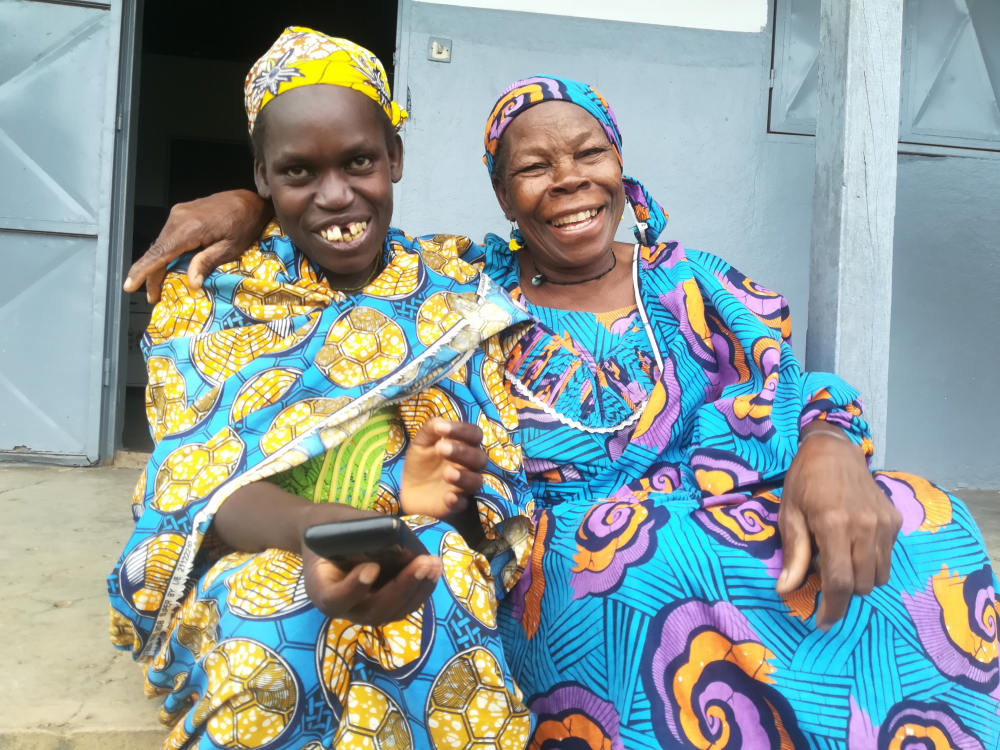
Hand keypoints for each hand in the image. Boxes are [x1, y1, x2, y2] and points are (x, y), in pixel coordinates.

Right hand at [123, 190, 271, 302]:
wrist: (250, 200)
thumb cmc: (245, 224)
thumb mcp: (231, 247)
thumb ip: (208, 262)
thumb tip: (191, 283)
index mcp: (190, 228)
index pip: (159, 253)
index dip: (142, 271)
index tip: (129, 286)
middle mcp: (178, 217)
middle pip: (157, 251)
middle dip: (152, 275)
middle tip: (154, 297)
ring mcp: (179, 213)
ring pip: (162, 243)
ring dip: (159, 264)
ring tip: (160, 286)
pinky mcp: (182, 212)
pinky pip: (169, 236)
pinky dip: (167, 252)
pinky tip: (170, 266)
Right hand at [295, 503, 441, 625]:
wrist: (327, 538)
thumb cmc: (329, 528)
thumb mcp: (337, 524)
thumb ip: (360, 531)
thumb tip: (393, 532)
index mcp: (321, 588)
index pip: (334, 599)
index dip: (353, 588)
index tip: (371, 567)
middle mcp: (343, 607)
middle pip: (373, 611)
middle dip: (402, 588)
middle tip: (423, 564)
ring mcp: (364, 609)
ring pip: (393, 612)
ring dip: (417, 589)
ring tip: (433, 564)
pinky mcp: (383, 605)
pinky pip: (403, 605)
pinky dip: (421, 589)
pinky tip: (433, 569)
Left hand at [400, 418, 486, 517]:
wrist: (408, 490)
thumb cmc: (421, 463)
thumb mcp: (421, 443)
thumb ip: (430, 430)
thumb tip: (440, 421)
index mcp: (463, 446)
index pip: (474, 435)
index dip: (462, 430)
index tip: (442, 428)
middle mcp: (468, 466)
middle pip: (479, 458)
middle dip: (462, 452)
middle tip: (441, 448)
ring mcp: (463, 486)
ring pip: (476, 482)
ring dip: (463, 476)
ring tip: (447, 473)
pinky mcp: (455, 505)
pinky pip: (462, 504)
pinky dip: (457, 501)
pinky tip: (448, 497)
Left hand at [777, 422, 901, 629]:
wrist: (833, 450)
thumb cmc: (804, 482)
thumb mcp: (789, 515)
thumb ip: (793, 555)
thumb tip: (785, 591)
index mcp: (834, 525)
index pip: (840, 581)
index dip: (833, 608)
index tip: (823, 622)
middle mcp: (865, 526)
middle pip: (863, 584)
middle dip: (844, 593)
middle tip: (825, 582)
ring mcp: (884, 523)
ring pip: (879, 576)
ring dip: (860, 580)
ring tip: (839, 561)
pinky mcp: (895, 520)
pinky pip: (888, 558)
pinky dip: (872, 563)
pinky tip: (854, 546)